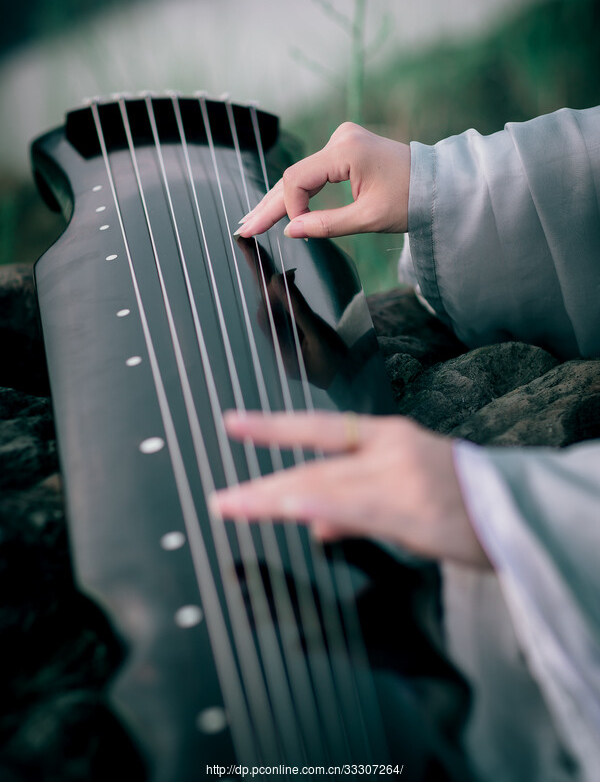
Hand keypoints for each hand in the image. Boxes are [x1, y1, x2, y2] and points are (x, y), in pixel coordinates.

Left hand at [211, 411, 490, 568]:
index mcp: (387, 436)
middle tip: (222, 500)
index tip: (233, 423)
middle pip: (312, 465)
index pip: (319, 429)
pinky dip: (320, 505)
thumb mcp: (405, 494)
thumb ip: (354, 509)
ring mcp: (397, 475)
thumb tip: (314, 527)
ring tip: (234, 506)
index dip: (274, 427)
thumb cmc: (464, 502)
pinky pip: (355, 507)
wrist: (517, 514)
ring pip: (324, 484)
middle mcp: (387, 448)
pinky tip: (290, 507)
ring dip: (274, 498)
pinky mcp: (410, 507)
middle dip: (263, 484)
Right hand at [235, 123, 410, 238]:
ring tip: (253, 221)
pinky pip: (314, 173)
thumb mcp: (368, 219)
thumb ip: (326, 225)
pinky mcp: (346, 149)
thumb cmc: (411, 199)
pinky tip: (277, 208)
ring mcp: (342, 142)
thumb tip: (291, 231)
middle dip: (270, 206)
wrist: (440, 184)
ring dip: (280, 200)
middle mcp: (340, 139)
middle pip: (293, 177)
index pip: (297, 180)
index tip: (299, 232)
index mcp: (346, 151)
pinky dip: (298, 193)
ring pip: (301, 176)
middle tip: (244, 228)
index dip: (290, 208)